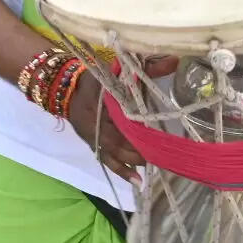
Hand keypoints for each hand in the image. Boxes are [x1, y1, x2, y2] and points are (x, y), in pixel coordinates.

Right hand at [66, 59, 174, 183]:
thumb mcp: (118, 71)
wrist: (66, 90)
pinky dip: (123, 171)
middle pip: (124, 140)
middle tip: (165, 152)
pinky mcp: (94, 145)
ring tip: (156, 163)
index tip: (161, 135)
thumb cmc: (95, 79)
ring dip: (136, 159)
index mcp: (105, 102)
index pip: (127, 117)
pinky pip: (108, 162)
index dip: (143, 127)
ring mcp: (96, 137)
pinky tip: (138, 182)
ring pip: (118, 153)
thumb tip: (176, 61)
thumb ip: (147, 68)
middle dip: (144, 147)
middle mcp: (99, 123)